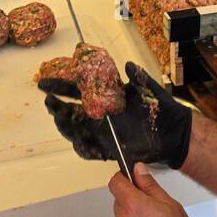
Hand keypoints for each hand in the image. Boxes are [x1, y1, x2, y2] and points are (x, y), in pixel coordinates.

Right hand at [39, 62, 191, 167]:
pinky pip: (90, 150)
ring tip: (60, 121)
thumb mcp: (150, 90)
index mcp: (105, 96)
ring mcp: (102, 131)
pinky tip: (79, 144)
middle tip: (49, 103)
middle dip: (57, 107)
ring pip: (76, 130)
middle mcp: (99, 114)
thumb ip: (138, 78)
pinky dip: (83, 149)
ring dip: (66, 126)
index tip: (44, 83)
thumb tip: (129, 65)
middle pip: (71, 111)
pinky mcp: (108, 147)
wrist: (172, 133)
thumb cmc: (161, 108)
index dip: (60, 85)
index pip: (77, 89)